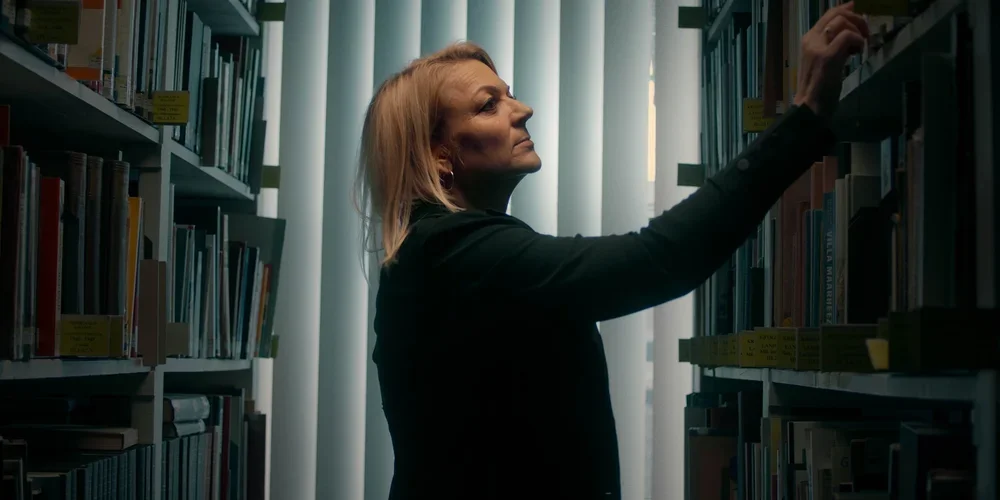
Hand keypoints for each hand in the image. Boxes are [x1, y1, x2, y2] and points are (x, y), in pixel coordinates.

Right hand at [793, 1, 868, 116]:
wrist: (809, 108)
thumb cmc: (818, 88)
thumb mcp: (825, 60)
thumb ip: (834, 42)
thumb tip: (849, 27)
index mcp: (808, 39)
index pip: (828, 14)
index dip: (845, 9)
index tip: (858, 12)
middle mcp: (811, 39)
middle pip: (837, 14)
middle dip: (857, 20)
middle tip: (865, 34)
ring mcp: (818, 47)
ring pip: (842, 22)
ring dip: (857, 32)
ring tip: (858, 48)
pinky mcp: (827, 56)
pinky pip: (848, 36)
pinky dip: (857, 42)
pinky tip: (856, 54)